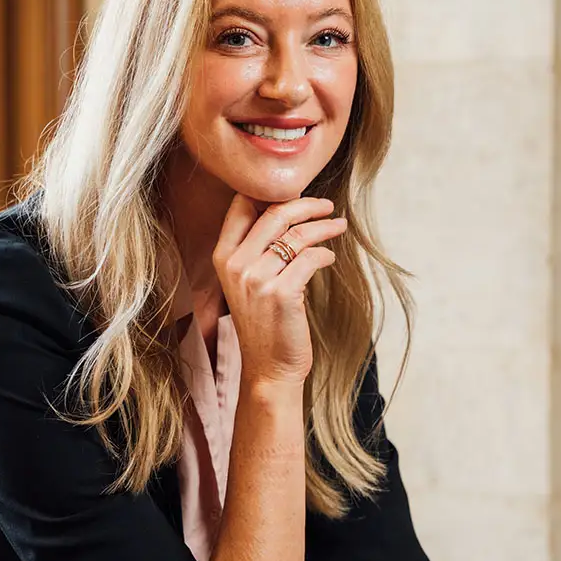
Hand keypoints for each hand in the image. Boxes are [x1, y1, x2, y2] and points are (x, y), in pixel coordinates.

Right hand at [212, 193, 346, 386]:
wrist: (268, 368)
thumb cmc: (264, 322)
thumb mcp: (247, 282)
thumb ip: (256, 248)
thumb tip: (286, 209)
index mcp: (223, 257)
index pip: (242, 205)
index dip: (270, 192)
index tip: (295, 192)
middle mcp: (236, 265)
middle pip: (275, 213)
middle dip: (306, 204)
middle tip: (326, 207)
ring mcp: (257, 279)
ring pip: (298, 234)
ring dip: (324, 227)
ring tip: (337, 227)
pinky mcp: (282, 293)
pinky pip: (311, 258)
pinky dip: (325, 254)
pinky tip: (329, 257)